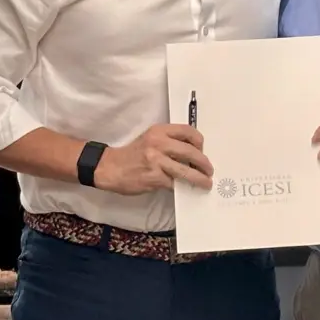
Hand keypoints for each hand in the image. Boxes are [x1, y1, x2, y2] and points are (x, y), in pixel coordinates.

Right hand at [95, 124, 212, 194]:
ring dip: (199, 178)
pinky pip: (174, 183)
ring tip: (206, 183)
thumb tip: (194, 154)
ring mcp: (156, 161)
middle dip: (204, 163)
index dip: (199, 142)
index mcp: (159, 131)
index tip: (203, 150)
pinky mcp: (153, 177)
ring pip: (186, 171)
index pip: (188, 131)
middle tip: (209, 170)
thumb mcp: (150, 139)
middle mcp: (158, 143)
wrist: (110, 167)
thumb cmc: (133, 154)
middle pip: (191, 152)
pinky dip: (182, 187)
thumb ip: (169, 142)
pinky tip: (186, 189)